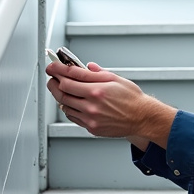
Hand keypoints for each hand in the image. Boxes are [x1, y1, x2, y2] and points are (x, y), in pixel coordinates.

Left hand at [45, 61, 175, 146]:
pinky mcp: (91, 127)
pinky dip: (68, 108)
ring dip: (60, 96)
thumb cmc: (132, 99)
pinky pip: (72, 117)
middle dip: (54, 82)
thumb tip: (85, 67)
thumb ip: (97, 73)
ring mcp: (90, 117)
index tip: (52, 66)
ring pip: (65, 105)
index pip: (70, 76)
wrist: (142, 118)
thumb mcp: (116, 79)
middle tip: (52, 77)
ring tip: (61, 89)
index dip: (57, 69)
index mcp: (97, 89)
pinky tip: (71, 103)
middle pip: (62, 91)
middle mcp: (92, 104)